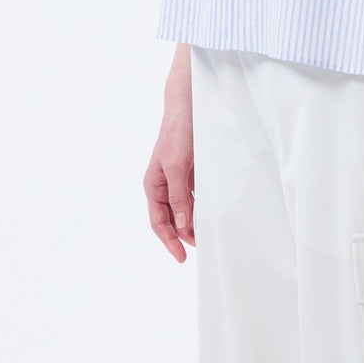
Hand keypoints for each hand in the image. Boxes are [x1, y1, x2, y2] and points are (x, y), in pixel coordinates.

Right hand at [143, 107, 196, 261]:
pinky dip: (200, 206)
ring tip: (207, 234)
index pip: (159, 222)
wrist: (188, 106)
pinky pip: (193, 195)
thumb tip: (181, 225)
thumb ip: (179, 196)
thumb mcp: (177, 166)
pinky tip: (210, 212)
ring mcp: (176, 178)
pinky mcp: (189, 171)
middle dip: (183, 235)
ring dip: (192, 222)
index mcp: (154, 186)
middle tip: (201, 246)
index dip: (169, 242)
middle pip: (171, 219)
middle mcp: (163, 185)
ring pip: (183, 208)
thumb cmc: (178, 134)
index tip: (182, 258)